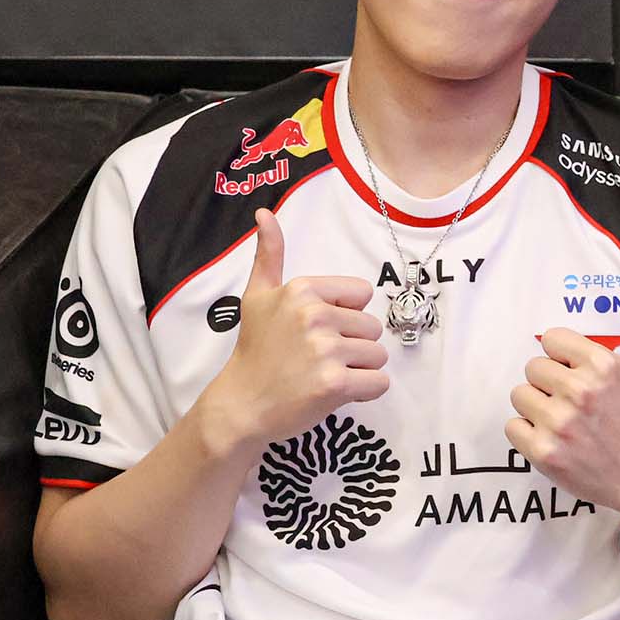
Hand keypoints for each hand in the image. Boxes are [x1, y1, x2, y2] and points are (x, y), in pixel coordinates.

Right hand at [198, 209, 388, 450]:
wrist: (240, 406)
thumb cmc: (254, 351)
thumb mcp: (257, 297)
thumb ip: (268, 254)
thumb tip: (264, 214)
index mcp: (302, 290)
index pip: (362, 295)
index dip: (345, 315)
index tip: (317, 330)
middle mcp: (315, 315)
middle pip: (371, 327)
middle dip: (352, 345)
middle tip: (317, 359)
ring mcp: (325, 350)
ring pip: (377, 356)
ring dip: (358, 369)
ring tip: (323, 374)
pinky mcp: (335, 383)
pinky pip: (379, 383)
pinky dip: (365, 391)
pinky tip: (335, 392)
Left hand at [506, 274, 619, 524]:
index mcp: (601, 364)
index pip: (551, 340)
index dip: (562, 355)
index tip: (576, 371)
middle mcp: (579, 391)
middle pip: (533, 367)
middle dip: (549, 381)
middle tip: (570, 398)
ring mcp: (559, 424)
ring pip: (519, 395)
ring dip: (535, 405)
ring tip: (560, 417)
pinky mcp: (544, 452)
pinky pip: (512, 426)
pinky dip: (527, 432)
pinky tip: (550, 435)